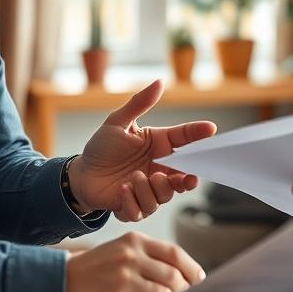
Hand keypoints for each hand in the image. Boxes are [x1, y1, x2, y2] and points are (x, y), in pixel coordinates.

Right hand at [64, 232, 205, 291]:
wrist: (66, 279)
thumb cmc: (101, 265)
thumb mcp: (124, 248)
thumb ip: (153, 256)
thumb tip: (187, 275)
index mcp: (134, 240)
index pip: (174, 253)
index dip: (191, 268)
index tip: (199, 278)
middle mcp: (129, 258)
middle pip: (172, 276)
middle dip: (183, 288)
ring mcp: (123, 281)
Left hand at [68, 80, 216, 220]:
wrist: (81, 174)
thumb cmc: (101, 147)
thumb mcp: (117, 122)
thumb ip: (139, 103)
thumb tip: (160, 81)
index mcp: (159, 146)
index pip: (185, 139)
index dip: (199, 134)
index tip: (211, 129)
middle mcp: (159, 168)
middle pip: (184, 177)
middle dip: (185, 180)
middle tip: (180, 178)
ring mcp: (149, 189)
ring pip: (164, 196)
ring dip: (149, 189)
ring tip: (131, 178)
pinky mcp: (135, 206)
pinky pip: (143, 210)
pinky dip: (133, 201)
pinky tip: (122, 191)